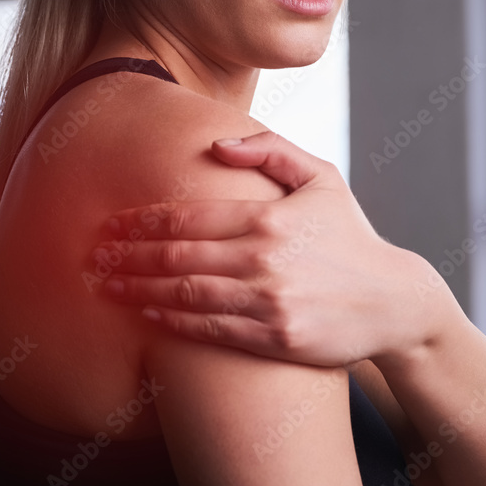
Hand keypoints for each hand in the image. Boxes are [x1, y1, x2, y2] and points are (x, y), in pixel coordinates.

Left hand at [91, 130, 434, 366]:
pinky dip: (172, 322)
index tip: (109, 222)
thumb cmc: (351, 234)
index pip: (188, 217)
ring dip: (138, 290)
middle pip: (176, 257)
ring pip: (186, 295)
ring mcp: (268, 303)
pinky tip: (146, 313)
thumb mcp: (322, 177)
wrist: (393, 301)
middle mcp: (263, 259)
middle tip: (92, 257)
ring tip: (105, 286)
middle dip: (127, 256)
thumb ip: (270, 150)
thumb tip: (215, 145)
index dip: (141, 221)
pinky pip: (210, 331)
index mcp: (269, 217)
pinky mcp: (274, 340)